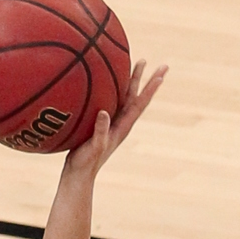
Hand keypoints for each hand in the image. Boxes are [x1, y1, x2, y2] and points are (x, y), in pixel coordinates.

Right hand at [66, 60, 167, 177]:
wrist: (78, 174)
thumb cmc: (87, 163)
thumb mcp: (94, 147)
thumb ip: (100, 131)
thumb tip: (104, 112)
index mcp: (122, 127)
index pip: (139, 104)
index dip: (150, 90)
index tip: (161, 75)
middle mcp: (120, 123)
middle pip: (136, 97)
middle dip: (146, 80)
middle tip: (157, 64)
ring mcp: (111, 123)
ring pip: (124, 97)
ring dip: (131, 82)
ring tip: (136, 66)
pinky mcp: (100, 124)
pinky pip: (110, 102)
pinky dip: (112, 89)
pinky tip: (107, 82)